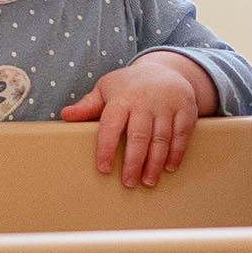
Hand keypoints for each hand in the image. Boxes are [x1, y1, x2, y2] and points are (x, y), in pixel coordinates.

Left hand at [59, 51, 208, 187]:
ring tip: (148, 181)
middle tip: (129, 183)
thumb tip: (65, 115)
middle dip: (133, 162)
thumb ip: (87, 106)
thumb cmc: (129, 86)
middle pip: (139, 135)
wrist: (165, 70)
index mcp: (122, 98)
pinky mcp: (186, 109)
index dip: (107, 148)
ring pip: (161, 138)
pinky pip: (182, 133)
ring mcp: (167, 104)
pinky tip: (169, 167)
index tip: (104, 168)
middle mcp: (145, 101)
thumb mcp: (106, 90)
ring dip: (155, 162)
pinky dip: (177, 152)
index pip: (111, 125)